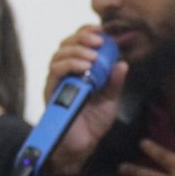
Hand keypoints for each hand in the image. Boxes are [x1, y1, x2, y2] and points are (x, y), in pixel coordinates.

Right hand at [43, 25, 127, 175]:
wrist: (82, 145)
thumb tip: (123, 63)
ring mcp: (56, 82)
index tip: (102, 30)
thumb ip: (114, 82)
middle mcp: (65, 73)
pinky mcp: (51, 92)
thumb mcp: (110, 100)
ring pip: (59, 55)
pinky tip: (84, 67)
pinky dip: (70, 65)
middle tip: (99, 40)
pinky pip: (55, 72)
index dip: (87, 32)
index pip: (78, 43)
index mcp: (78, 70)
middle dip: (82, 38)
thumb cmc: (93, 122)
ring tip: (93, 56)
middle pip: (66, 44)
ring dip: (77, 51)